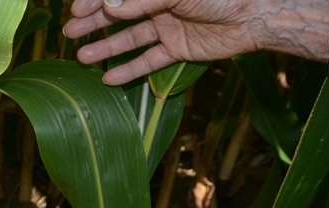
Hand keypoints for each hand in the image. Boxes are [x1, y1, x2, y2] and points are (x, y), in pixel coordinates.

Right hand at [63, 0, 328, 84]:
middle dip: (94, 22)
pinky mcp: (179, 48)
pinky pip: (150, 60)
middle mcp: (160, 2)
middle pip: (120, 13)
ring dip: (106, 47)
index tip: (77, 8)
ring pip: (130, 38)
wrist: (257, 13)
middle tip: (70, 31)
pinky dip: (130, 70)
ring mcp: (168, 25)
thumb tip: (108, 6)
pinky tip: (109, 79)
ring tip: (81, 58)